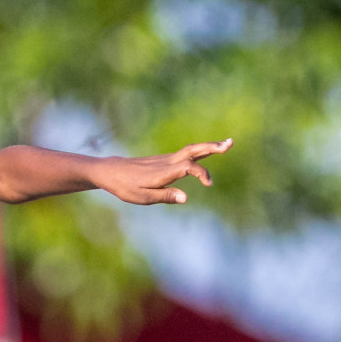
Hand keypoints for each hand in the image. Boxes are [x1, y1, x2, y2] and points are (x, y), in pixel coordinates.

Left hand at [95, 138, 232, 204]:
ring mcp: (165, 159)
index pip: (188, 167)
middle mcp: (166, 162)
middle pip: (193, 150)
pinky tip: (208, 152)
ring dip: (209, 147)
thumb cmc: (125, 187)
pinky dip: (199, 151)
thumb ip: (164, 197)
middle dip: (212, 147)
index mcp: (163, 173)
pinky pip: (185, 154)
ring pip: (190, 150)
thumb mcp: (142, 198)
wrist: (110, 171)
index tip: (209, 184)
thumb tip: (186, 198)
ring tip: (227, 144)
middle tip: (230, 143)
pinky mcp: (164, 160)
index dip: (201, 173)